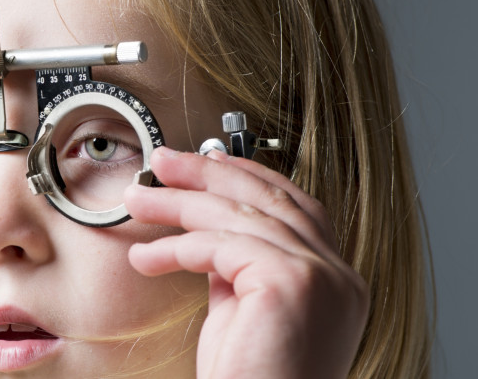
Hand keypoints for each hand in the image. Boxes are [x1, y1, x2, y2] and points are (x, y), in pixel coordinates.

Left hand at [125, 147, 368, 378]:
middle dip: (210, 173)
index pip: (294, 207)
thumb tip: (206, 234)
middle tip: (164, 162)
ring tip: (139, 200)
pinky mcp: (292, 284)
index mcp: (335, 281)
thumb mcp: (241, 316)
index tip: (206, 162)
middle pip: (270, 199)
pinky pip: (221, 246)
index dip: (248, 176)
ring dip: (179, 203)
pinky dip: (176, 246)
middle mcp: (339, 276)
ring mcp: (322, 277)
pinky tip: (146, 256)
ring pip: (239, 216)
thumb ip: (236, 272)